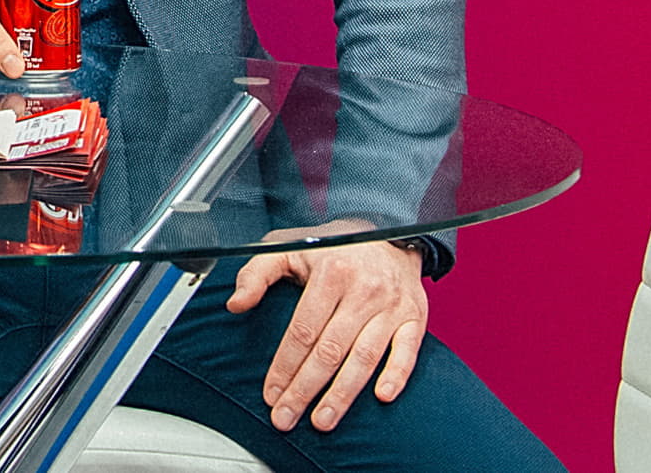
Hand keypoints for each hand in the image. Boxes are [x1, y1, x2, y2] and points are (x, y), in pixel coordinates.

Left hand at [226, 231, 426, 431]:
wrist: (387, 231)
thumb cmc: (331, 246)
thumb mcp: (286, 246)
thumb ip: (256, 273)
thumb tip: (235, 304)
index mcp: (330, 272)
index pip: (302, 330)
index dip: (284, 366)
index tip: (270, 393)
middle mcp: (363, 290)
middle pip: (329, 350)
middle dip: (305, 389)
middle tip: (286, 418)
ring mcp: (391, 306)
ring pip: (364, 358)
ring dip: (342, 394)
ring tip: (322, 420)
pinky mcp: (415, 317)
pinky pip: (408, 351)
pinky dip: (396, 375)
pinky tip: (382, 397)